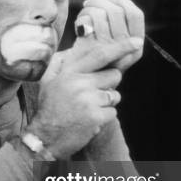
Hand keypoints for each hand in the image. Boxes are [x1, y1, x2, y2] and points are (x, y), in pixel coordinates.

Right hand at [27, 40, 139, 158]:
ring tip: (87, 109)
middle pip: (113, 74)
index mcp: (69, 72)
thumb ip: (61, 62)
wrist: (44, 138)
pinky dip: (104, 117)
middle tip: (93, 94)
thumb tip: (74, 48)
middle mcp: (79, 83)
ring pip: (115, 95)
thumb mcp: (48, 81)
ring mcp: (88, 99)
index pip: (100, 54)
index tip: (136, 42)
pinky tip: (89, 120)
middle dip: (109, 84)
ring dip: (106, 102)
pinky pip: (113, 112)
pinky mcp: (96, 116)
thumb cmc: (49, 108)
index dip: (121, 47)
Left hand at [73, 0, 144, 72]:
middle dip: (100, 2)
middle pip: (116, 11)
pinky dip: (81, 18)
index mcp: (137, 45)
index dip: (123, 1)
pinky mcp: (94, 49)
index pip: (136, 15)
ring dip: (89, 9)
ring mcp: (111, 50)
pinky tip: (79, 26)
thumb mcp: (115, 42)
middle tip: (89, 3)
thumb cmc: (97, 55)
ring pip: (100, 14)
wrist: (81, 77)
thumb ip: (119, 24)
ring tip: (84, 16)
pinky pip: (88, 21)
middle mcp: (127, 49)